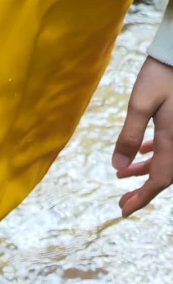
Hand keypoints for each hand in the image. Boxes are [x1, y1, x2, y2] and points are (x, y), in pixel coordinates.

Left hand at [112, 55, 172, 215]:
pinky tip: (141, 153)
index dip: (142, 198)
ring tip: (123, 176)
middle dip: (143, 189)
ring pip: (167, 161)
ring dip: (146, 171)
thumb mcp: (140, 103)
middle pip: (165, 175)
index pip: (159, 180)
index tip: (124, 211)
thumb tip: (117, 166)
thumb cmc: (163, 72)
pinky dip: (155, 154)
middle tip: (122, 201)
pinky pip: (170, 146)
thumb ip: (129, 136)